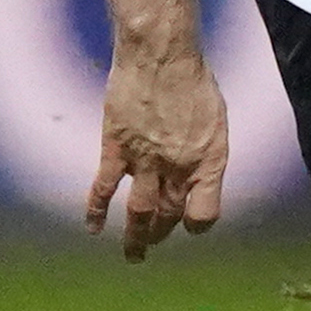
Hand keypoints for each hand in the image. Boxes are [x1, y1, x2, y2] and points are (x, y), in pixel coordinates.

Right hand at [87, 35, 229, 261]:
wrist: (160, 54)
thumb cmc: (193, 80)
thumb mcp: (215, 119)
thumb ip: (206, 150)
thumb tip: (198, 171)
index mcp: (208, 161)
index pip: (205, 213)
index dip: (197, 224)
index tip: (191, 225)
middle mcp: (178, 167)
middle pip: (170, 214)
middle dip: (164, 232)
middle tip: (156, 242)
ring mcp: (144, 160)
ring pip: (139, 211)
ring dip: (136, 237)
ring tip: (135, 256)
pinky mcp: (115, 148)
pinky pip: (103, 188)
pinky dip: (96, 210)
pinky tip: (94, 228)